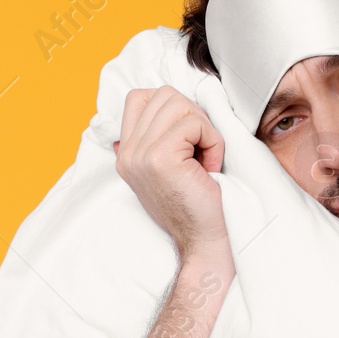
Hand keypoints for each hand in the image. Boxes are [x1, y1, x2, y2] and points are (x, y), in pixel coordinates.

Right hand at [113, 85, 229, 259]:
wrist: (202, 242)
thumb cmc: (195, 205)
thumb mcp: (168, 168)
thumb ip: (158, 137)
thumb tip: (171, 104)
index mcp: (126, 153)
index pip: (139, 97)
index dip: (172, 106)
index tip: (187, 137)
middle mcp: (127, 153)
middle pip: (163, 95)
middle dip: (193, 115)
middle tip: (201, 149)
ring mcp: (140, 155)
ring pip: (178, 104)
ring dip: (203, 127)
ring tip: (205, 158)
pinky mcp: (160, 158)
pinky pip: (194, 124)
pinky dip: (212, 141)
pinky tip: (209, 167)